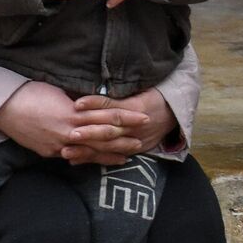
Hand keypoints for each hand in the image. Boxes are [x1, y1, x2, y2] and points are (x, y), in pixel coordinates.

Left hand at [60, 90, 174, 163]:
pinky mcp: (134, 150)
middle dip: (90, 133)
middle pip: (110, 130)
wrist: (175, 113)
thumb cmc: (155, 96)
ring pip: (109, 147)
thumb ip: (122, 87)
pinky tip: (75, 161)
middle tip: (70, 133)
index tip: (77, 103)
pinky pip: (112, 156)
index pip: (114, 106)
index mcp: (139, 106)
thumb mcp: (143, 86)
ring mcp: (136, 140)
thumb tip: (97, 80)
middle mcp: (137, 126)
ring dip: (87, 151)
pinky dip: (93, 159)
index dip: (95, 105)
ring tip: (66, 151)